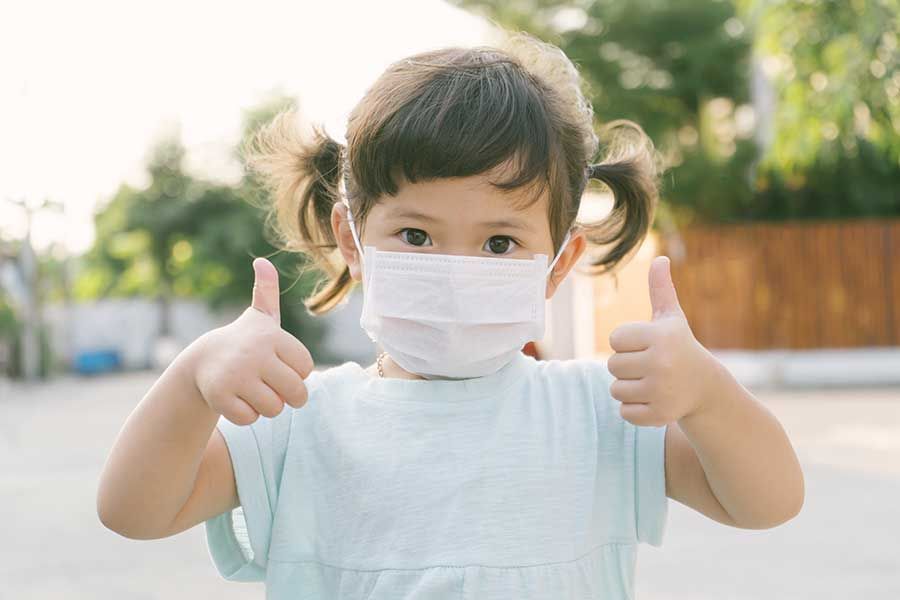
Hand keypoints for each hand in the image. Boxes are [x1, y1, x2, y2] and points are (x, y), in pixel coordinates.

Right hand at [191, 257, 313, 424]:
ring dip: (266, 406)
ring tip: (251, 389)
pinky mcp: (220, 396)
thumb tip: (262, 261)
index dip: (295, 372)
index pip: (306, 368)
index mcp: (271, 335)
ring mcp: (236, 375)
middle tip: (269, 385)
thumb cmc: (244, 342)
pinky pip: (250, 419)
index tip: (277, 363)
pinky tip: (235, 398)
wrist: (202, 361)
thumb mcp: (260, 317)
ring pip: (274, 409)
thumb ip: (268, 291)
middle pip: (296, 393)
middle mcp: (255, 353)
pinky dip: (245, 415)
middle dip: (286, 396)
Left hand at [607, 255, 719, 426]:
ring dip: (628, 388)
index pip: (615, 339)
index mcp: (660, 336)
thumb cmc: (680, 347)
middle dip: (627, 366)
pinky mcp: (659, 414)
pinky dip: (634, 409)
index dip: (627, 343)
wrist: (705, 388)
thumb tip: (659, 258)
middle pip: (612, 365)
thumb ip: (661, 289)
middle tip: (650, 366)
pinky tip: (654, 400)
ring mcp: (661, 390)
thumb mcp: (671, 318)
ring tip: (652, 382)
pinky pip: (624, 411)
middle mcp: (662, 363)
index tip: (647, 346)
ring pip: (615, 389)